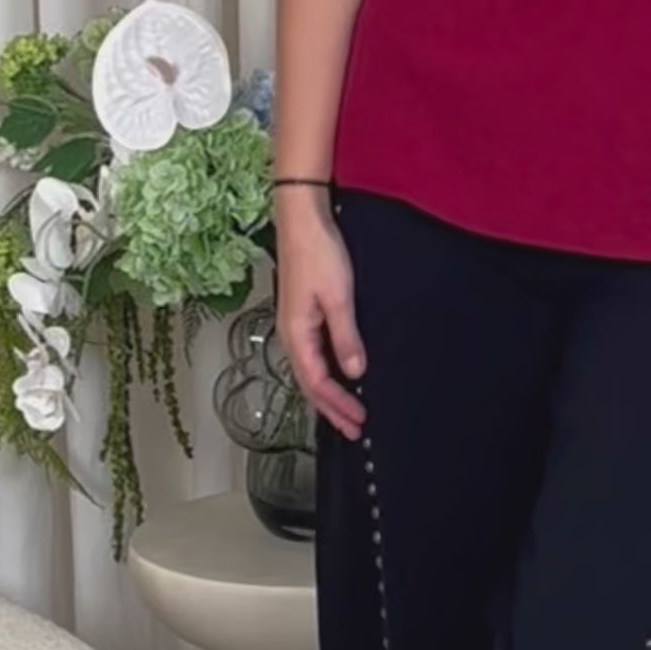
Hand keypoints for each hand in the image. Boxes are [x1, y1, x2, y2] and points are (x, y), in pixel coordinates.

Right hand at [276, 190, 366, 439]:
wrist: (303, 220)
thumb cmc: (318, 254)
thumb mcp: (339, 298)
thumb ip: (346, 337)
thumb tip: (354, 372)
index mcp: (296, 334)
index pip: (317, 382)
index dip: (337, 405)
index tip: (359, 421)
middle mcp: (291, 334)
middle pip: (310, 383)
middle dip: (332, 408)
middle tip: (354, 429)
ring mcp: (294, 325)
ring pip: (310, 370)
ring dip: (329, 393)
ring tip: (347, 412)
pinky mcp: (301, 314)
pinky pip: (312, 354)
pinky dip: (326, 373)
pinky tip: (338, 375)